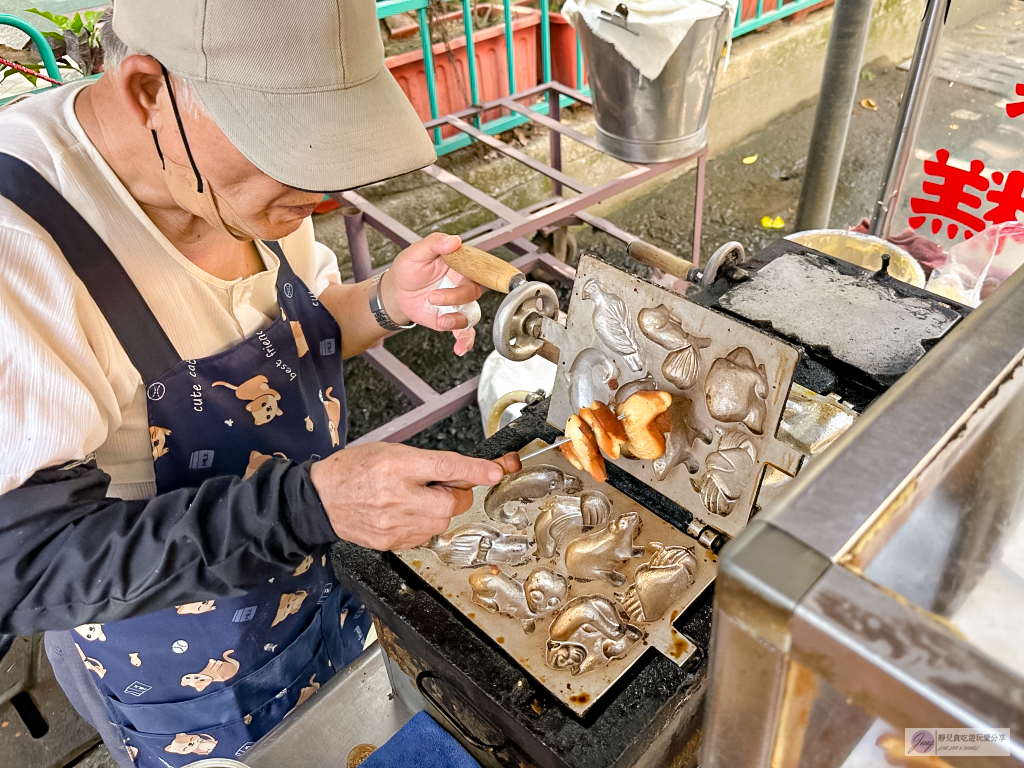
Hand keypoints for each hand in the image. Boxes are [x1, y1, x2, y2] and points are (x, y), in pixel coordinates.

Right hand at [309, 443, 519, 550]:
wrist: (320, 500)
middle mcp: (396, 496)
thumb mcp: (391, 451)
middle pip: (451, 502)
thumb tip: (463, 472)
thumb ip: (427, 462)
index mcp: (396, 466)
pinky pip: (425, 534)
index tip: (496, 470)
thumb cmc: (354, 470)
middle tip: (438, 486)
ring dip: (438, 510)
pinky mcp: (392, 542)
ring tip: (414, 498)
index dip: (475, 470)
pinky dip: (423, 523)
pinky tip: (404, 512)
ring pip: (442, 521)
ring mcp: (394, 524)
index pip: (445, 467)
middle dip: (454, 494)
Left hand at [383, 233, 481, 356]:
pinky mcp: (452, 319)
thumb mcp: (416, 252)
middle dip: (455, 297)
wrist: (397, 291)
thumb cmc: (408, 269)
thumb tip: (454, 240)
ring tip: (440, 320)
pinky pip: (465, 332)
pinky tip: (460, 349)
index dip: (483, 272)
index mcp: (460, 265)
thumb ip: (434, 243)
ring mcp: (458, 304)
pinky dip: (465, 341)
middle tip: (433, 296)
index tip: (477, 276)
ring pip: (471, 314)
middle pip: (474, 291)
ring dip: (457, 319)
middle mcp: (463, 284)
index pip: (478, 267)